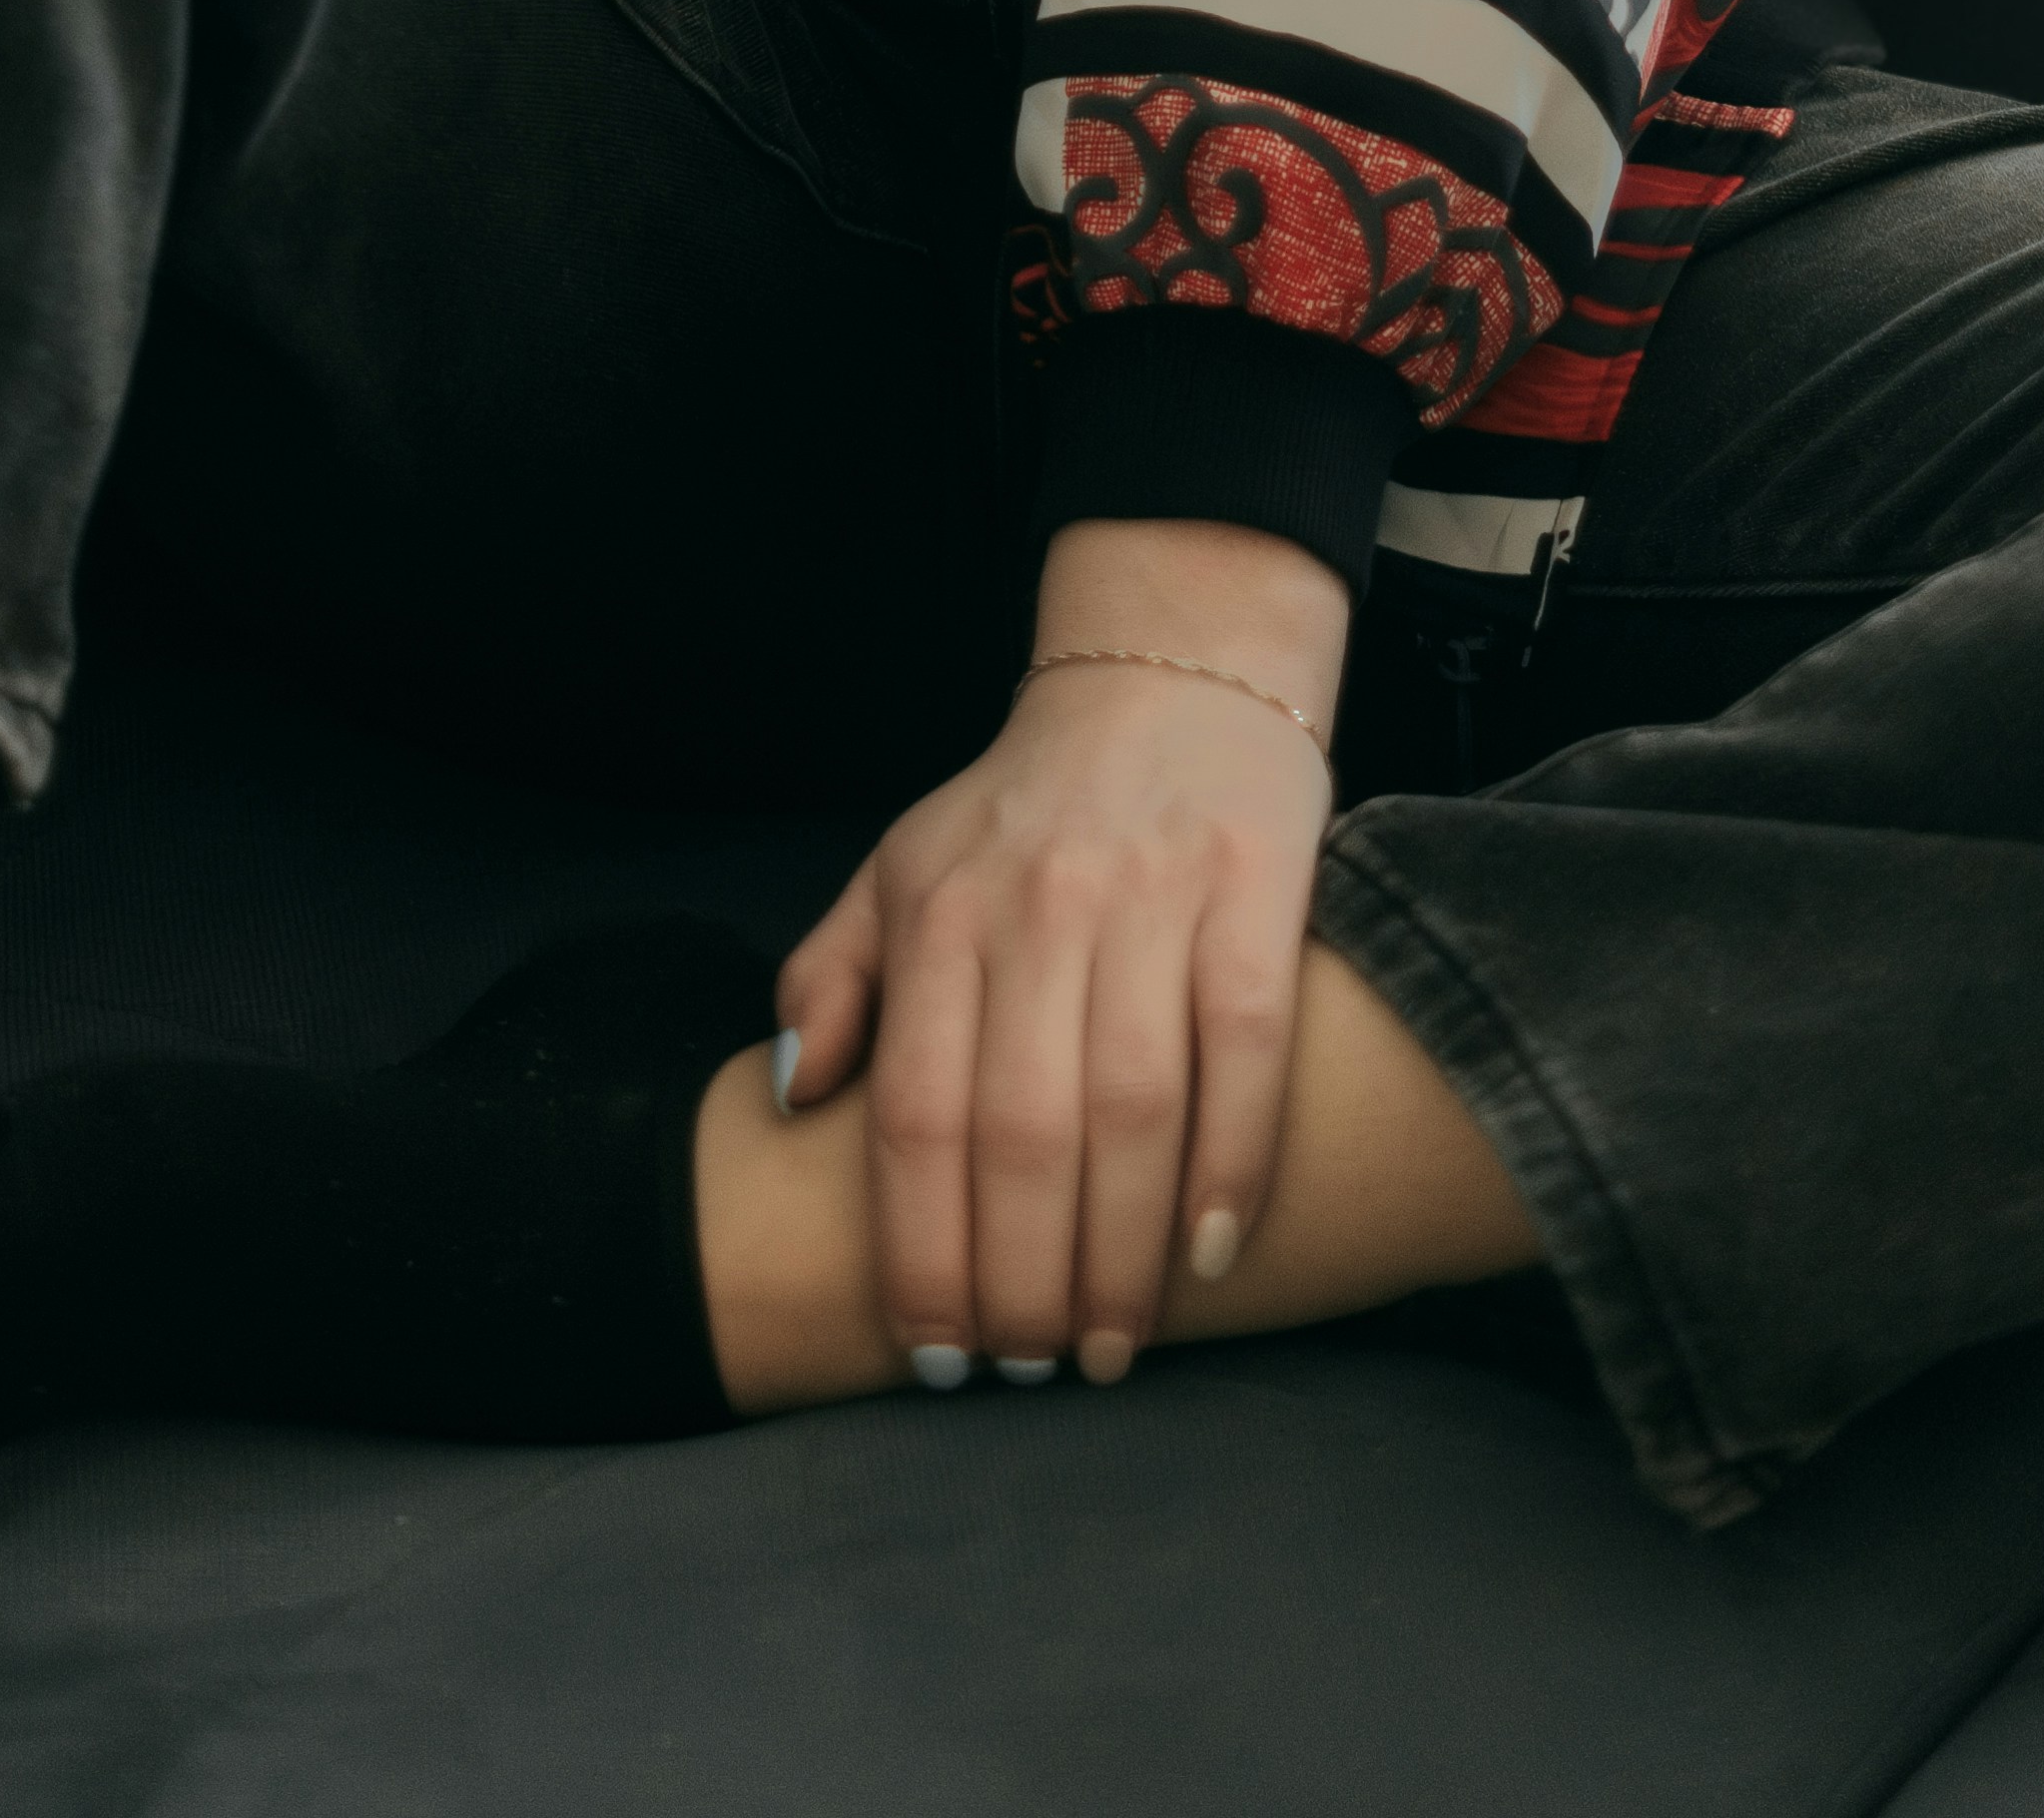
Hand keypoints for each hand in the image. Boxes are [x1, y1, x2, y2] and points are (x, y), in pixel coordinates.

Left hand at [773, 524, 1342, 1383]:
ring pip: (1131, 1108)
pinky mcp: (1252, 886)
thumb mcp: (899, 866)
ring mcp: (1150, 895)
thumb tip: (790, 1098)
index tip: (936, 1353)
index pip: (917, 1114)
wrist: (1167, 673)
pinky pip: (1242, 1044)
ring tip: (1114, 1345)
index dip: (921, 1250)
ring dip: (1121, 1252)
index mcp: (939, 910)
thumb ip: (832, 976)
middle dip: (1024, 1279)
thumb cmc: (1022, 807)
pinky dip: (1232, 1157)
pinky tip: (1215, 1250)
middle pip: (1021, 1133)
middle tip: (1035, 1370)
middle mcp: (1037, 906)